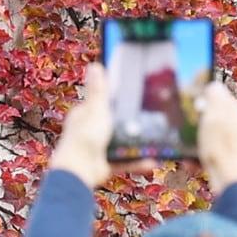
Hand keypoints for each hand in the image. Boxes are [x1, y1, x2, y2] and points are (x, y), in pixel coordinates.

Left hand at [48, 62, 158, 188]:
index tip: (135, 96)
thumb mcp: (96, 109)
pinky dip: (137, 161)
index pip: (101, 101)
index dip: (117, 98)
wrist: (80, 170)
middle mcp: (90, 130)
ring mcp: (98, 147)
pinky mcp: (105, 164)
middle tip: (152, 117)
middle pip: (114, 122)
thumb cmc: (85, 136)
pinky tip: (152, 161)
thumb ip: (98, 90)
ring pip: (122, 142)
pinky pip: (125, 160)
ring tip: (157, 141)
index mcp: (84, 114)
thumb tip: (95, 65)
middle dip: (131, 122)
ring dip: (138, 143)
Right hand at [195, 79, 236, 195]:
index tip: (188, 101)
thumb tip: (213, 85)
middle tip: (185, 125)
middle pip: (212, 113)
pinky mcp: (230, 156)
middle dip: (196, 120)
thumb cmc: (221, 149)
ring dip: (195, 139)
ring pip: (209, 133)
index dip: (201, 95)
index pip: (218, 92)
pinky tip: (191, 162)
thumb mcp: (213, 117)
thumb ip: (214, 98)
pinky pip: (210, 150)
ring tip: (188, 149)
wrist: (230, 182)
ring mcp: (236, 140)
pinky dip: (199, 154)